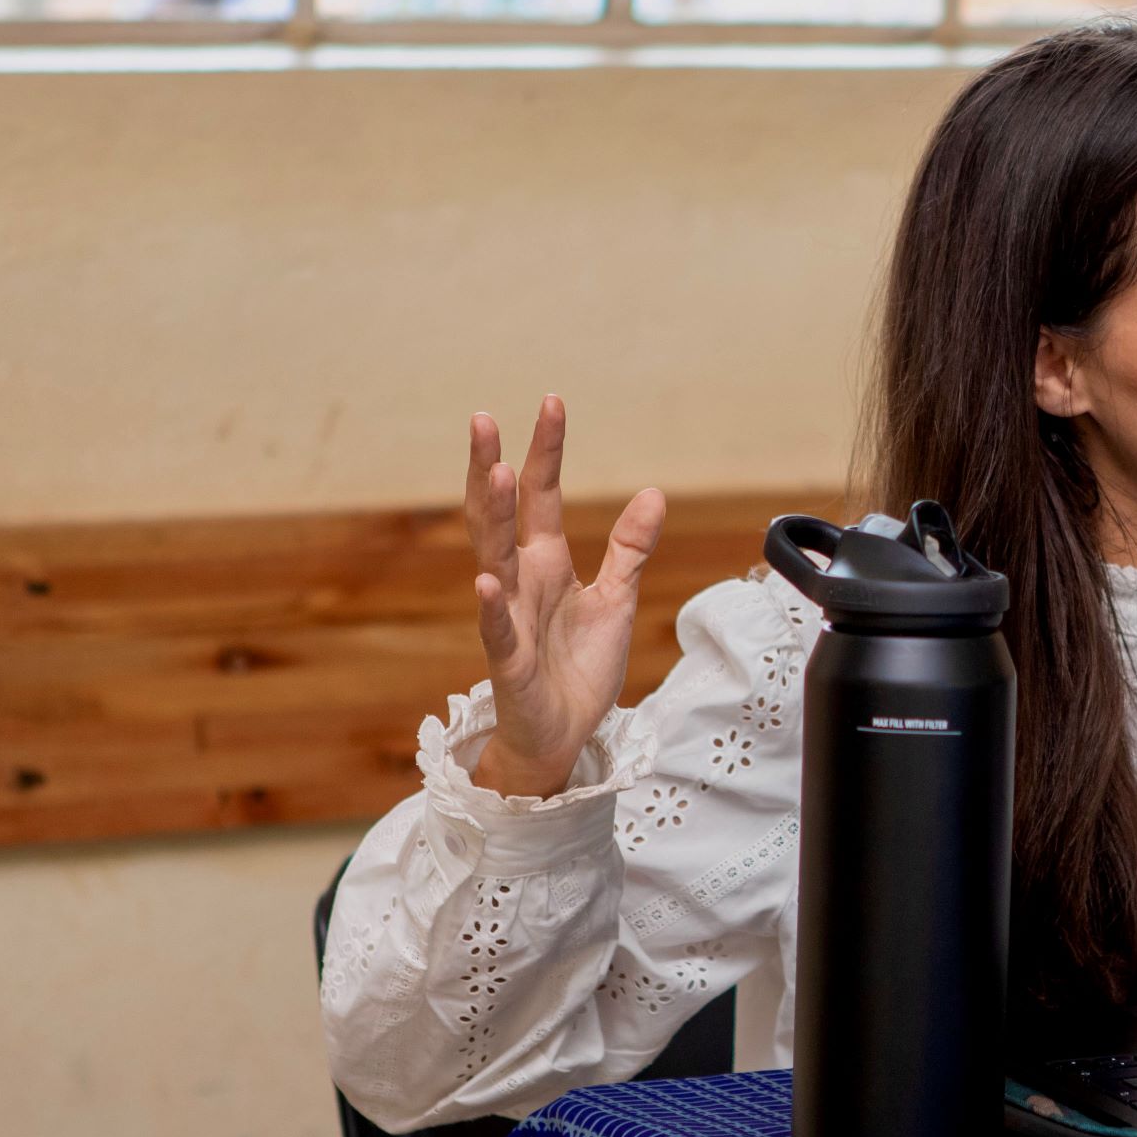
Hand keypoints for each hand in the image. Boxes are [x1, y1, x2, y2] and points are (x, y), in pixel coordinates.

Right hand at [461, 396, 665, 799]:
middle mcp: (521, 582)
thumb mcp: (616, 599)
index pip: (540, 496)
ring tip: (489, 474)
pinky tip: (487, 580)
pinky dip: (492, 606)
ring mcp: (510, 618)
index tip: (551, 402)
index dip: (545, 451)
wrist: (566, 735)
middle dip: (491, 467)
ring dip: (490, 518)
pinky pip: (497, 631)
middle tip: (483, 419)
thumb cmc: (580, 668)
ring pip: (494, 559)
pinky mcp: (510, 662)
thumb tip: (652, 492)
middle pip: (500, 515)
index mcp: (546, 563)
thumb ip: (630, 548)